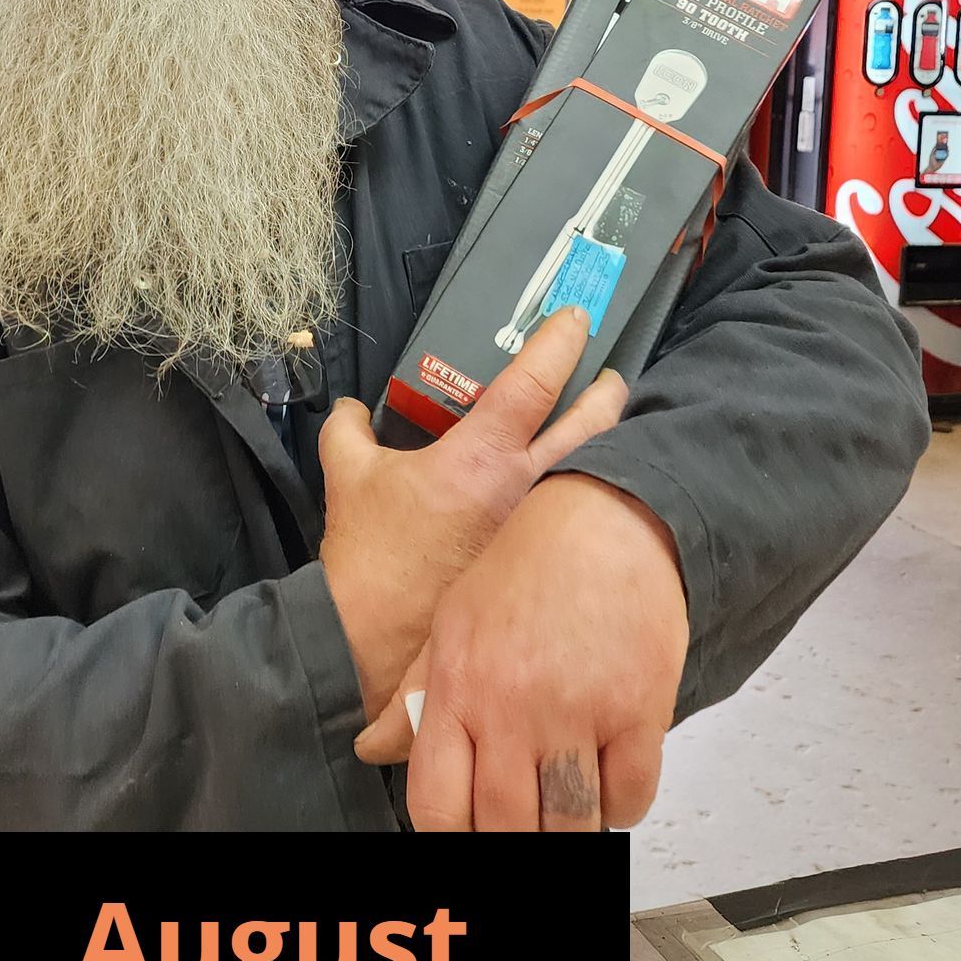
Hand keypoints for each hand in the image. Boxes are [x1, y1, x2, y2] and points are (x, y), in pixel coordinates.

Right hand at [318, 308, 627, 720]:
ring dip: (603, 447)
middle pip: (592, 426)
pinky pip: (569, 519)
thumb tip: (354, 409)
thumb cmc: (368, 557)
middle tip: (612, 376)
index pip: (536, 382)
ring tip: (604, 431)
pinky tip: (576, 497)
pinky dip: (580, 498)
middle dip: (608, 393)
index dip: (559, 341)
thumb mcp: (349, 475)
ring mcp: (536, 532)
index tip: (574, 317)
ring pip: (591, 474)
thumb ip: (351, 429)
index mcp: (484, 457)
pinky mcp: (534, 566)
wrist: (371, 643)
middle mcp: (525, 490)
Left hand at [353, 470, 687, 831]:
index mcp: (458, 687)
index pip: (437, 808)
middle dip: (515, 840)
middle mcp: (512, 705)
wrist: (607, 517)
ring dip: (570, 829)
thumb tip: (370, 750)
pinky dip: (619, 806)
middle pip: (507, 828)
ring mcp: (577, 711)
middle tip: (526, 826)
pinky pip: (629, 799)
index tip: (470, 838)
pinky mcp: (638, 710)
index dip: (452, 840)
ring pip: (571, 825)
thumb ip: (413, 698)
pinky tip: (607, 781)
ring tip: (566, 809)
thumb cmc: (527, 567)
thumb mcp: (451, 624)